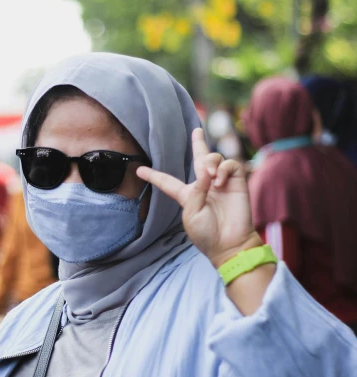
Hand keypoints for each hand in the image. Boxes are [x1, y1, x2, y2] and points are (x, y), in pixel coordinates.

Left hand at [137, 129, 260, 266]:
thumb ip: (196, 190)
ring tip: (211, 177)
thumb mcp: (191, 213)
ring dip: (210, 162)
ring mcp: (221, 183)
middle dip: (198, 143)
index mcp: (188, 196)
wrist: (230, 245)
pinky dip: (223, 169)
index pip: (168, 182)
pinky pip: (230, 164)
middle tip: (197, 130)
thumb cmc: (207, 234)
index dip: (154, 176)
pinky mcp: (237, 183)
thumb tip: (207, 170)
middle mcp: (204, 186)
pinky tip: (219, 182)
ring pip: (214, 158)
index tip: (139, 170)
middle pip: (199, 159)